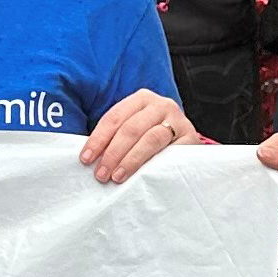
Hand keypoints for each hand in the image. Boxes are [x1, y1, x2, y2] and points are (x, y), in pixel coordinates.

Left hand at [80, 89, 200, 182]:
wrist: (187, 145)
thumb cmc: (151, 139)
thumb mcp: (133, 130)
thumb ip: (115, 138)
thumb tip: (90, 157)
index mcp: (141, 99)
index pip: (114, 117)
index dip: (98, 139)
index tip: (86, 159)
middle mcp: (160, 105)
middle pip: (130, 128)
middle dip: (112, 153)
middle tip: (101, 174)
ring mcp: (177, 121)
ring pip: (149, 139)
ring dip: (130, 161)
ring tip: (117, 177)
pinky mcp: (191, 138)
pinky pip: (170, 153)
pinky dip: (153, 165)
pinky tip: (142, 176)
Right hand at [254, 133, 277, 276]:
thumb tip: (263, 151)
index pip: (263, 149)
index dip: (270, 165)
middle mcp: (270, 169)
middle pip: (254, 171)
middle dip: (277, 189)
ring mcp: (262, 190)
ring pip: (252, 192)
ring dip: (276, 205)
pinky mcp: (256, 207)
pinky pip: (250, 209)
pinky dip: (269, 216)